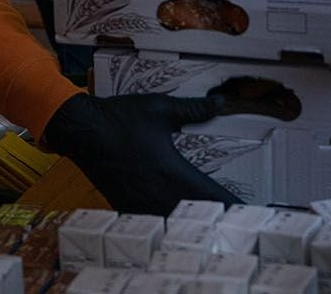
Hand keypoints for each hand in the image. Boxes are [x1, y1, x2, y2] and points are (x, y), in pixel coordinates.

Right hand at [43, 92, 237, 213]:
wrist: (81, 130)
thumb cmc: (119, 118)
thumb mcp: (160, 108)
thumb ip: (193, 109)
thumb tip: (220, 103)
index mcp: (173, 171)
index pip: (213, 197)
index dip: (233, 207)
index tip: (248, 212)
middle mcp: (159, 193)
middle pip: (197, 219)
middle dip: (217, 221)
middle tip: (234, 224)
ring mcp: (141, 203)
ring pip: (173, 224)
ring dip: (190, 226)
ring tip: (207, 227)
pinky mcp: (125, 206)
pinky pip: (150, 222)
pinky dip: (164, 224)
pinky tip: (171, 223)